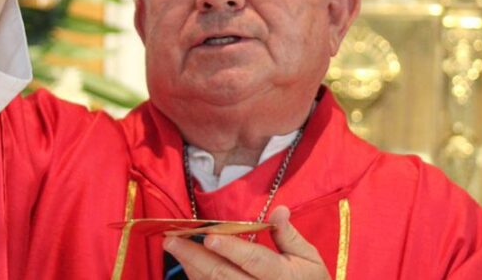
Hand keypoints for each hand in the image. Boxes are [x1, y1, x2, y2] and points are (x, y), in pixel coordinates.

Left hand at [162, 206, 330, 279]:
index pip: (255, 261)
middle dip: (196, 256)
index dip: (232, 248)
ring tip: (174, 248)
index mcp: (282, 278)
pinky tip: (189, 267)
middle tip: (172, 239)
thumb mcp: (309, 260)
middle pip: (225, 276)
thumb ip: (289, 236)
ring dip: (192, 269)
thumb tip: (279, 209)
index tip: (210, 234)